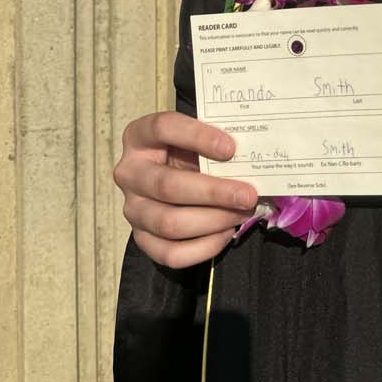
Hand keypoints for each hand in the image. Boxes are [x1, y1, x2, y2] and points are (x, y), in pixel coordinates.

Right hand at [114, 110, 258, 267]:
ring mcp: (133, 209)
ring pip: (170, 223)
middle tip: (248, 194)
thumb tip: (252, 157)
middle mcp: (129, 173)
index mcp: (138, 136)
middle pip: (167, 186)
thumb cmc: (189, 151)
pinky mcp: (142, 238)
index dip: (197, 136)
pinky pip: (171, 253)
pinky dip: (204, 246)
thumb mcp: (196, 137)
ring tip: (242, 213)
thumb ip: (215, 143)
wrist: (172, 174)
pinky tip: (226, 232)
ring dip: (213, 220)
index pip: (162, 128)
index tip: (230, 148)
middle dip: (214, 192)